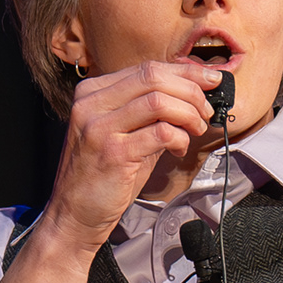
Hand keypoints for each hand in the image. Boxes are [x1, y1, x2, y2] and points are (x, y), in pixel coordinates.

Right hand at [45, 61, 226, 256]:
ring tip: (196, 129)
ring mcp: (100, 127)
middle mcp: (92, 104)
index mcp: (92, 92)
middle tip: (206, 110)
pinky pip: (160, 132)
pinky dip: (179, 137)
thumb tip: (190, 93)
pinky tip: (179, 148)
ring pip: (159, 101)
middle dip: (191, 90)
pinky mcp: (114, 152)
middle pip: (153, 77)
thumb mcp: (120, 132)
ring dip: (188, 114)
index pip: (146, 68)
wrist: (74, 214)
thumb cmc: (101, 175)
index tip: (209, 80)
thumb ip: (147, 111)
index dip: (184, 72)